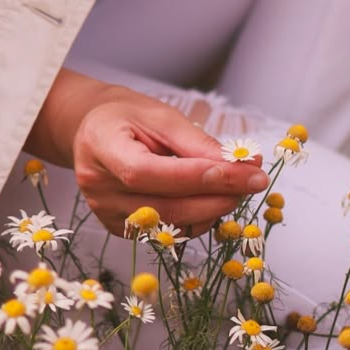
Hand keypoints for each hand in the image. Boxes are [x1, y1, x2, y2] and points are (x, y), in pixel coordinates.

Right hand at [69, 88, 269, 236]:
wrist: (94, 131)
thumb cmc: (127, 117)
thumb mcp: (162, 116)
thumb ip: (198, 144)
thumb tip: (243, 164)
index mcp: (102, 147)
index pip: (149, 173)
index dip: (198, 178)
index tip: (244, 173)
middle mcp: (99, 188)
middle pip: (163, 206)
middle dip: (217, 197)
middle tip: (254, 182)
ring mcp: (106, 213)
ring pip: (169, 225)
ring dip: (212, 211)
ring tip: (236, 188)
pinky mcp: (118, 228)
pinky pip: (166, 232)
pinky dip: (196, 220)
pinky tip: (211, 200)